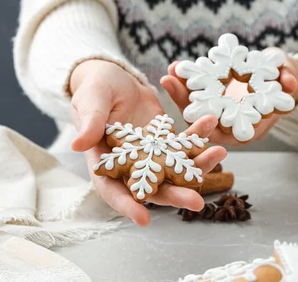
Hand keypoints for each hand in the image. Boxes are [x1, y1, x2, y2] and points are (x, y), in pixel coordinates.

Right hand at [69, 60, 226, 225]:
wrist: (114, 77)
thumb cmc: (95, 89)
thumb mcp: (91, 100)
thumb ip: (89, 121)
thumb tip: (78, 144)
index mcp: (105, 162)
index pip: (112, 190)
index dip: (127, 205)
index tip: (144, 219)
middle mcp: (131, 165)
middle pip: (153, 187)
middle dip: (175, 196)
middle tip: (197, 202)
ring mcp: (152, 154)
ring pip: (176, 169)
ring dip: (197, 165)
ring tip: (219, 153)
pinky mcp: (167, 140)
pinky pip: (185, 143)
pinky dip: (199, 135)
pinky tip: (210, 121)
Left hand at [160, 51, 297, 145]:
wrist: (281, 76)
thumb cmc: (285, 79)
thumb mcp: (289, 77)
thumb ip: (289, 80)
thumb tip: (288, 83)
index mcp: (249, 129)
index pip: (225, 131)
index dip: (208, 121)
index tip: (193, 109)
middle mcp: (231, 125)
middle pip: (203, 120)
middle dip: (184, 101)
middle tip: (169, 80)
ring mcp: (220, 112)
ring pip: (196, 107)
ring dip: (180, 90)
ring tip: (170, 71)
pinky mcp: (214, 98)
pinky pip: (196, 93)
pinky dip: (186, 81)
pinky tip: (175, 66)